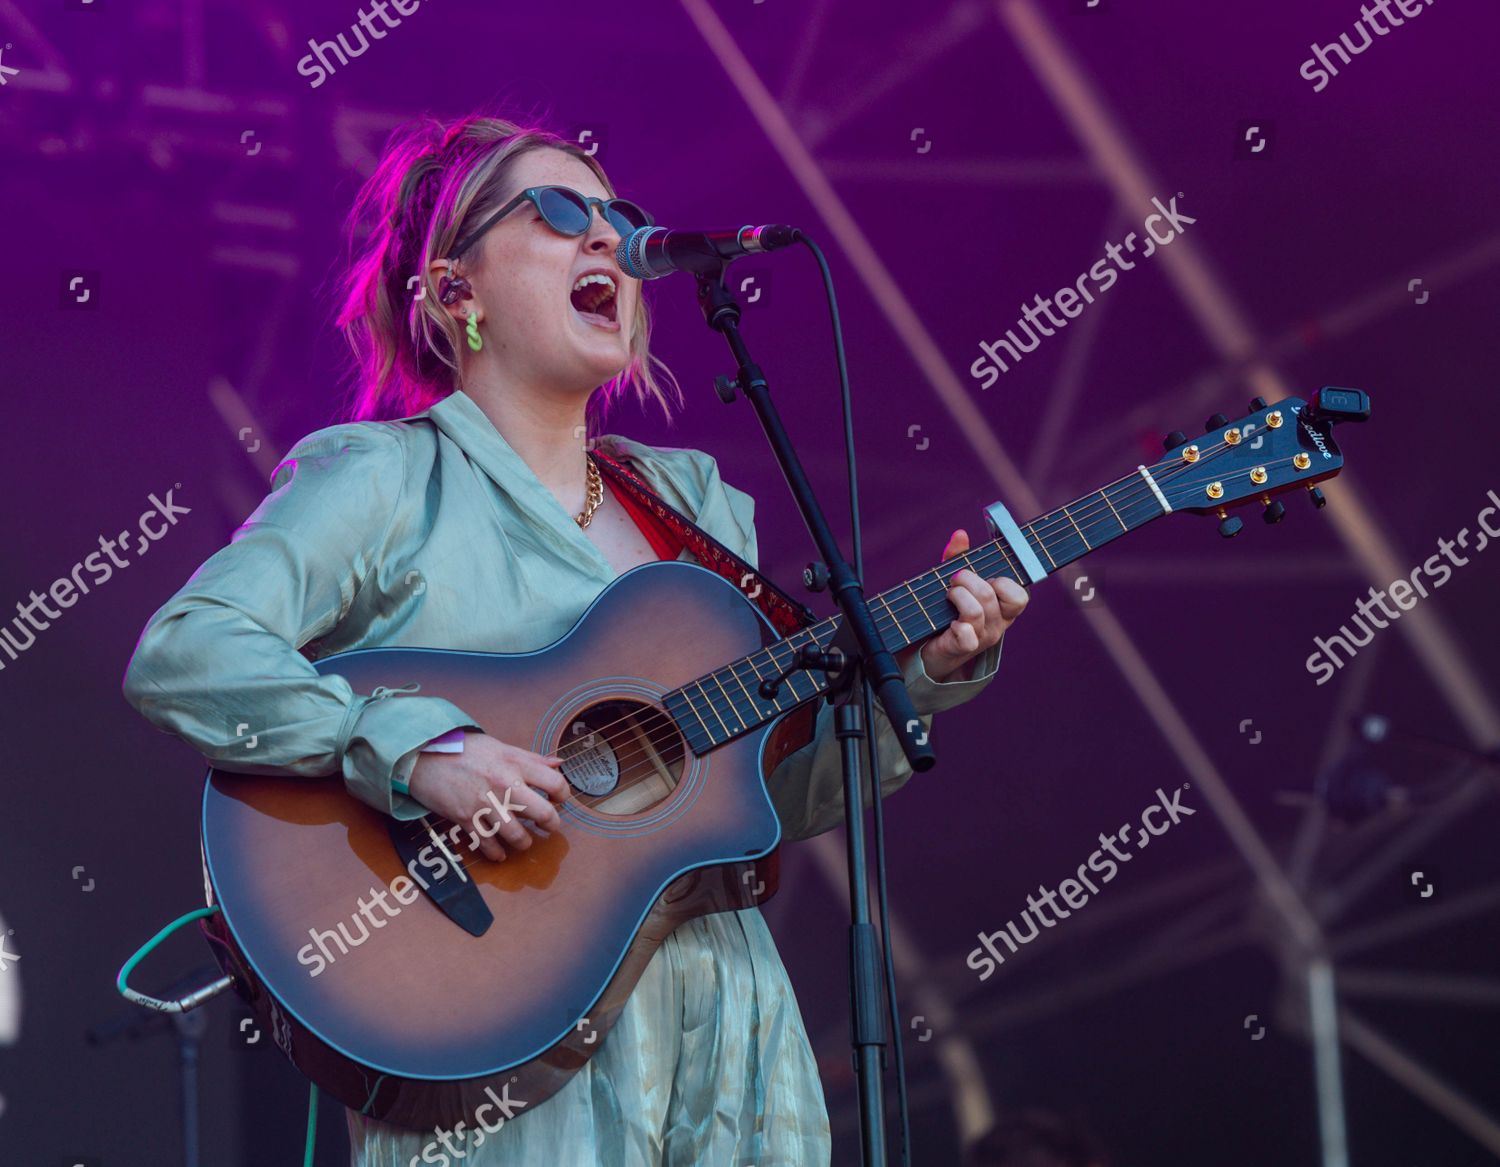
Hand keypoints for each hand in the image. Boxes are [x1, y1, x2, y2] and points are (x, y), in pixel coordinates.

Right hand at [407, 734, 568, 861]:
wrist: (423, 756)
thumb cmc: (464, 749)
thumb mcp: (501, 746)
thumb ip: (531, 758)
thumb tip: (558, 763)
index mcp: (515, 764)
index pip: (554, 783)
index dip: (563, 794)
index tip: (559, 799)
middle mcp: (504, 785)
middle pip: (542, 813)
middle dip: (552, 824)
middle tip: (549, 825)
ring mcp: (484, 804)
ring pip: (517, 835)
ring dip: (524, 842)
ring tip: (524, 840)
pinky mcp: (466, 819)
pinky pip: (488, 845)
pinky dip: (496, 853)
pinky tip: (500, 853)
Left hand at [917, 528, 1028, 681]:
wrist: (931, 648)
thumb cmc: (949, 611)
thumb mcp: (957, 583)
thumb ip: (959, 558)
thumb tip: (960, 534)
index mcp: (1003, 608)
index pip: (1019, 596)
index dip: (1003, 583)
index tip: (985, 578)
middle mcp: (997, 624)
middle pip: (989, 594)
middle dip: (967, 578)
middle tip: (954, 579)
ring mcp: (982, 638)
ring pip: (975, 611)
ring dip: (956, 595)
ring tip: (948, 595)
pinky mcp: (964, 648)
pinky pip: (967, 636)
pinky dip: (956, 625)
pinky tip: (949, 622)